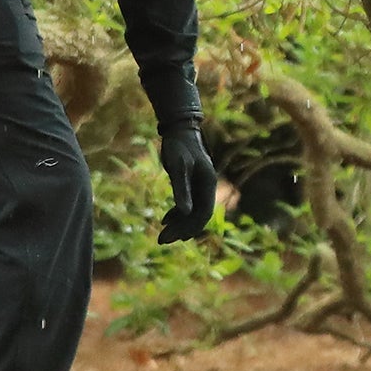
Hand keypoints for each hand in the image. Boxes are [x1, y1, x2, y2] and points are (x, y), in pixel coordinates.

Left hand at [156, 123, 217, 243]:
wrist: (178, 129)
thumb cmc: (178, 146)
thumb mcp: (178, 167)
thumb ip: (181, 189)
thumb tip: (185, 212)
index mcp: (208, 183)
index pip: (203, 213)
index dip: (188, 227)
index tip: (171, 237)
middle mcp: (207, 187)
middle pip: (198, 216)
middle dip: (181, 229)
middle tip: (162, 240)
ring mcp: (199, 185)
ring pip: (192, 212)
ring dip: (179, 224)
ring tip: (162, 236)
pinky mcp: (191, 183)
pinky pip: (187, 204)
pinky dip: (177, 214)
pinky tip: (165, 220)